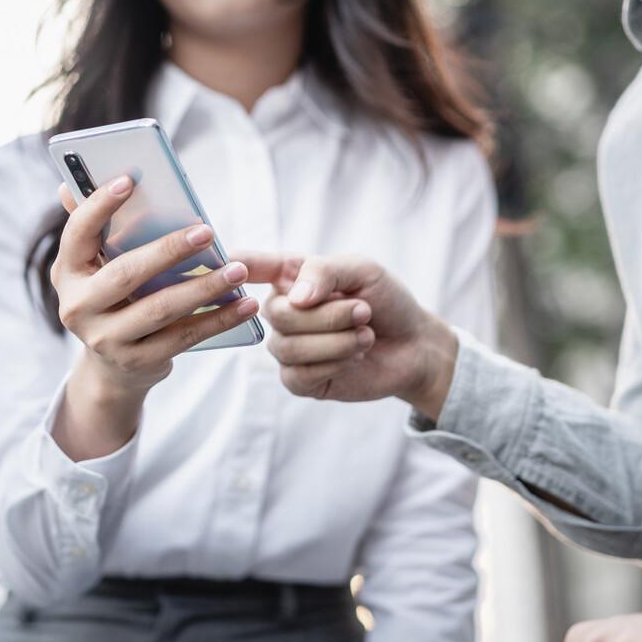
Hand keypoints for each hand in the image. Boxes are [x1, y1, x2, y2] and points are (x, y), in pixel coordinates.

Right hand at [50, 176, 258, 458]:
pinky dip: (217, 320)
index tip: (130, 179)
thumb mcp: (96, 267)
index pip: (78, 234)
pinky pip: (183, 338)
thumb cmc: (112, 299)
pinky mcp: (137, 362)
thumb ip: (93, 229)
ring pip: (160, 309)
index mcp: (68, 272)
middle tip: (206, 231)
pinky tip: (244, 305)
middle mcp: (78, 308)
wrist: (111, 368)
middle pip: (125, 275)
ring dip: (204, 288)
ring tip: (238, 270)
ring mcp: (105, 339)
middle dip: (168, 251)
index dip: (99, 206)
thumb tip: (69, 184)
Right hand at [243, 253, 456, 416]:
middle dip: (328, 315)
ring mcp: (288, 347)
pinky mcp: (300, 380)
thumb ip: (324, 271)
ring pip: (288, 346)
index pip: (253, 267)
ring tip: (365, 335)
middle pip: (277, 313)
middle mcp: (283, 311)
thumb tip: (294, 298)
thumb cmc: (386, 301)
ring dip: (336, 341)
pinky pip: (298, 374)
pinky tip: (354, 357)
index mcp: (291, 278)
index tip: (228, 260)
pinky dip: (334, 364)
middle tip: (364, 311)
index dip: (237, 265)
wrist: (414, 345)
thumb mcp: (363, 270)